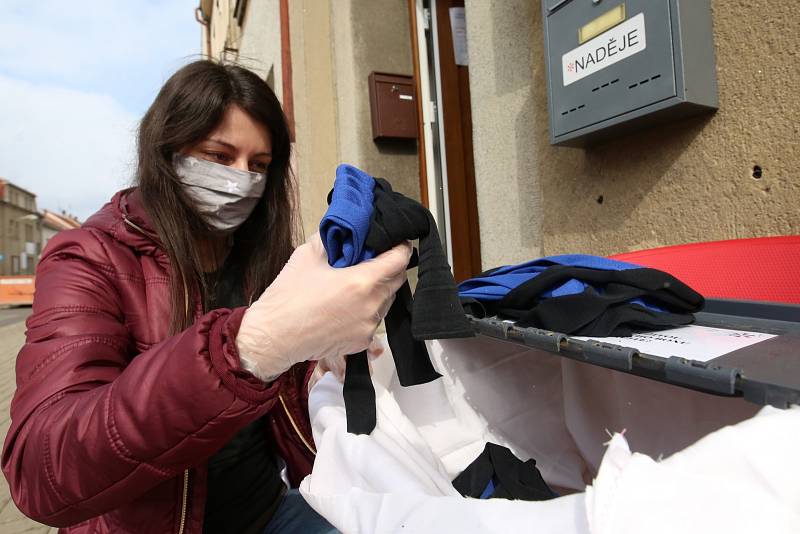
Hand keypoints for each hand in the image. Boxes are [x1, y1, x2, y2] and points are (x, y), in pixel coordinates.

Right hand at [236, 234, 409, 381]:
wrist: (274, 337)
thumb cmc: (288, 297)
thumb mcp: (307, 255)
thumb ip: (330, 240)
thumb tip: (342, 231)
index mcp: (362, 282)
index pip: (399, 260)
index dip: (401, 248)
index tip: (398, 242)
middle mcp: (371, 305)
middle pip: (396, 281)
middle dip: (391, 268)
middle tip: (376, 259)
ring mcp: (368, 327)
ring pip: (387, 302)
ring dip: (380, 290)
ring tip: (359, 284)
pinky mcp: (361, 343)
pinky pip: (374, 321)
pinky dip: (368, 311)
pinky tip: (349, 306)